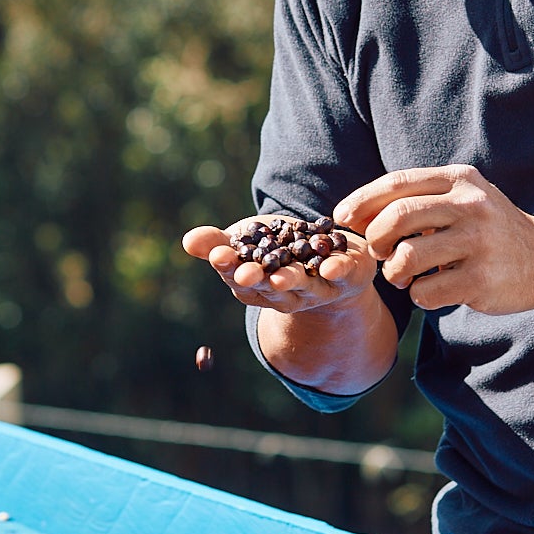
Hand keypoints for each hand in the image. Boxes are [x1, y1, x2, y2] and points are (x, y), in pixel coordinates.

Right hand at [181, 214, 376, 314]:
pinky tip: (331, 265)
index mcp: (256, 285)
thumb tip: (188, 240)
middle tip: (245, 273)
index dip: (228, 266)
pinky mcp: (346, 277)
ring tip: (282, 277)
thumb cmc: (279, 249)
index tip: (219, 255)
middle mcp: (284, 293)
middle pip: (268, 286)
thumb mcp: (246, 241)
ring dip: (291, 281)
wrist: (333, 260)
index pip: (238, 276)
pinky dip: (336, 270)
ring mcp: (316, 289)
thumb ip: (217, 243)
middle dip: (256, 279)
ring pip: (302, 286)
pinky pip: (341, 275)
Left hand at [334, 164, 533, 313]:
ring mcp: (478, 243)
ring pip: (408, 257)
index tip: (343, 218)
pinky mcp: (482, 280)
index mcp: (459, 180)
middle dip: (375, 238)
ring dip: (393, 272)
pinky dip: (417, 295)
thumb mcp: (463, 198)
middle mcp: (470, 206)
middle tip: (377, 252)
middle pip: (397, 217)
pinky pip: (428, 291)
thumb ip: (419, 199)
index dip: (362, 201)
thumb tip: (356, 213)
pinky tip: (427, 291)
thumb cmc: (489, 228)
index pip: (397, 183)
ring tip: (400, 276)